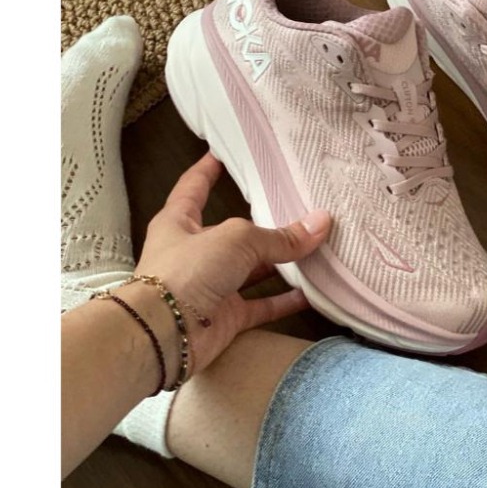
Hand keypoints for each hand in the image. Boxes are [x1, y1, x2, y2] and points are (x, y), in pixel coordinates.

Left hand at [135, 151, 330, 377]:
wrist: (165, 334)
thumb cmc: (188, 271)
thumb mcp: (237, 239)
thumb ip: (280, 236)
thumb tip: (321, 223)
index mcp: (181, 222)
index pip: (194, 187)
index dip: (207, 170)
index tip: (222, 153)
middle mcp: (195, 252)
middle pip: (235, 233)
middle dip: (264, 224)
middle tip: (297, 206)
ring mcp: (211, 286)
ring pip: (252, 270)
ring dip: (281, 263)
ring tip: (315, 247)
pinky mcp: (225, 317)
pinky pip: (261, 305)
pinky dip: (285, 301)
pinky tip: (311, 293)